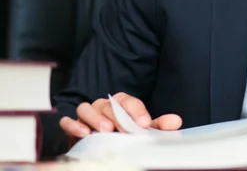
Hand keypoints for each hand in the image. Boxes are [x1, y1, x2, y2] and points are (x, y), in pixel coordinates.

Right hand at [59, 92, 181, 146]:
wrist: (105, 148)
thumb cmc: (125, 136)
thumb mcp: (143, 132)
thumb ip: (158, 126)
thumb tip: (175, 121)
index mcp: (121, 103)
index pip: (128, 101)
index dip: (137, 111)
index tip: (145, 124)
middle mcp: (103, 106)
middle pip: (107, 104)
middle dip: (116, 116)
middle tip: (123, 129)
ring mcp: (87, 115)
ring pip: (86, 108)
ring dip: (95, 118)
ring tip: (105, 130)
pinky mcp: (73, 127)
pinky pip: (68, 121)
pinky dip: (73, 124)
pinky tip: (83, 133)